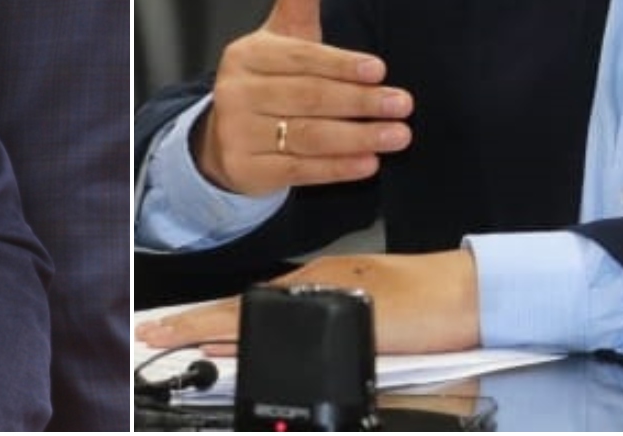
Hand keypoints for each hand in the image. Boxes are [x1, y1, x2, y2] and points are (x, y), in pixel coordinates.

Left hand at [135, 250, 481, 355]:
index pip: (253, 302)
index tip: (172, 325)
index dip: (209, 316)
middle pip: (244, 306)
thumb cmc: (427, 304)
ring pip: (257, 312)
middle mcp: (317, 283)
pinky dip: (254, 331)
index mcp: (320, 282)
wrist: (467, 294)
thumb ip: (330, 315)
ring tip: (173, 334)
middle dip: (195, 322)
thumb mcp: (369, 308)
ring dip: (212, 326)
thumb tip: (291, 335)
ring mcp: (329, 293)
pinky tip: (229, 340)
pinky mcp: (345, 308)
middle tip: (154, 330)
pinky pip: (289, 323)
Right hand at [195, 0, 411, 195]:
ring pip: (307, 135)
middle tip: (403, 105)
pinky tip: (368, 163)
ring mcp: (237, 132)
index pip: (301, 58)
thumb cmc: (270, 80)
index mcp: (247, 53)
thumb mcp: (283, 33)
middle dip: (361, 102)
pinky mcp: (246, 169)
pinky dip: (336, 167)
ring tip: (397, 136)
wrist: (226, 139)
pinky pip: (298, 169)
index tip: (380, 70)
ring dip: (358, 137)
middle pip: (308, 97)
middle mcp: (236, 91)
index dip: (341, 65)